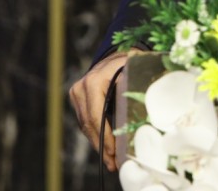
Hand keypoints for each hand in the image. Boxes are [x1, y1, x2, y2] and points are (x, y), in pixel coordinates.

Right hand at [69, 52, 128, 172]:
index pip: (96, 116)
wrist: (115, 54)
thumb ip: (137, 75)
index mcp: (95, 81)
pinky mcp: (77, 99)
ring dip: (98, 144)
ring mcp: (77, 93)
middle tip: (112, 163)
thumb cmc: (130, 61)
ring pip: (86, 126)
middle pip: (89, 124)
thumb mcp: (135, 66)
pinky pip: (85, 122)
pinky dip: (96, 135)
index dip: (105, 136)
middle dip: (102, 146)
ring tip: (110, 161)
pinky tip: (106, 148)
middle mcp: (81, 87)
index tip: (114, 152)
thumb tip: (140, 84)